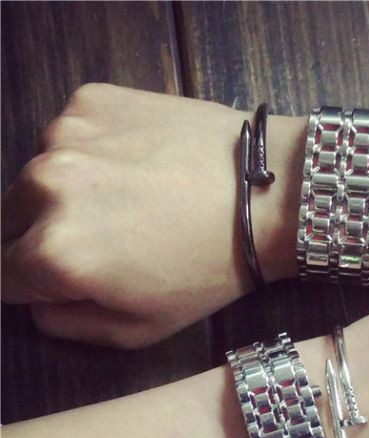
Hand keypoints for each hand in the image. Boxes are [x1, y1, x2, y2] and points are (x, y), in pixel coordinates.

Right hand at [2, 84, 301, 347]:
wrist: (266, 194)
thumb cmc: (210, 269)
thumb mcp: (139, 330)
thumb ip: (66, 325)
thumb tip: (36, 301)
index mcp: (53, 253)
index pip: (2, 275)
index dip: (34, 283)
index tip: (72, 277)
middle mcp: (43, 186)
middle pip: (10, 221)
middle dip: (43, 236)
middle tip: (107, 240)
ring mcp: (64, 134)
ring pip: (38, 176)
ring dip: (68, 192)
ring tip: (132, 200)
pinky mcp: (90, 99)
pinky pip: (70, 137)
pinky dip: (92, 153)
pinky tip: (141, 165)